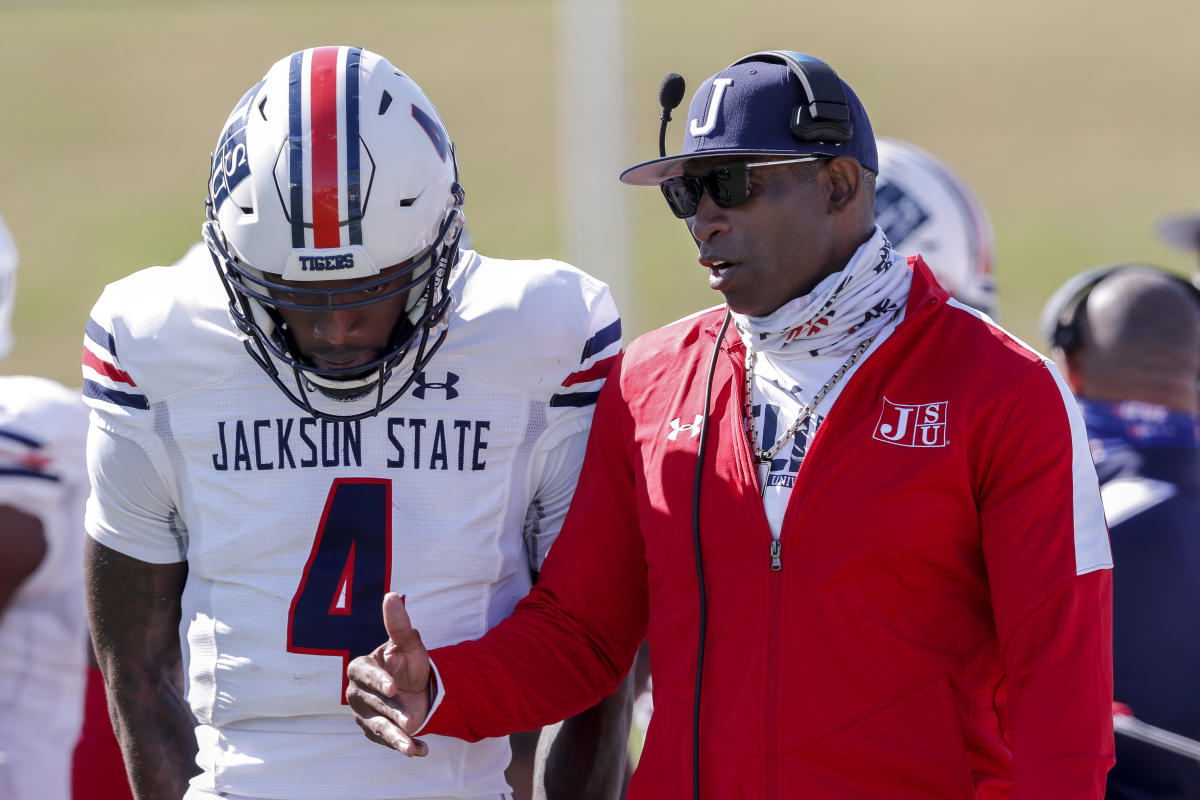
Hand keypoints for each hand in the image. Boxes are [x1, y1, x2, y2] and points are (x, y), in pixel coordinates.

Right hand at [346, 592, 432, 756]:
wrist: (416, 687)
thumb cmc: (407, 662)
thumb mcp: (409, 643)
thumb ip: (399, 624)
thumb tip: (391, 596)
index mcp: (361, 668)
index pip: (365, 675)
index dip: (379, 681)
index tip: (393, 688)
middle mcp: (358, 693)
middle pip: (372, 704)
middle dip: (391, 712)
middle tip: (409, 719)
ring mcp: (364, 715)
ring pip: (378, 728)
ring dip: (396, 738)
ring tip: (411, 748)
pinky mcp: (375, 732)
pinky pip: (389, 741)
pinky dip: (408, 745)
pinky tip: (423, 750)